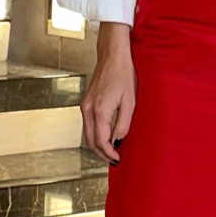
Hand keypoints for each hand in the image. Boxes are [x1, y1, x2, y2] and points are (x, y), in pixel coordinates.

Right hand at [81, 20, 134, 163]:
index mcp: (100, 110)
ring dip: (97, 146)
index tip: (118, 159)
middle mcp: (88, 110)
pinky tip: (105, 138)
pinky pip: (87, 126)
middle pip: (90, 142)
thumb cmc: (123, 74)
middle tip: (114, 161)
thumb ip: (123, 124)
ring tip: (110, 153)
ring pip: (86, 135)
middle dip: (101, 154)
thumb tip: (117, 141)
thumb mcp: (130, 101)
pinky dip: (94, 136)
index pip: (101, 141)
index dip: (109, 154)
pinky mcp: (85, 103)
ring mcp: (84, 106)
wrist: (112, 55)